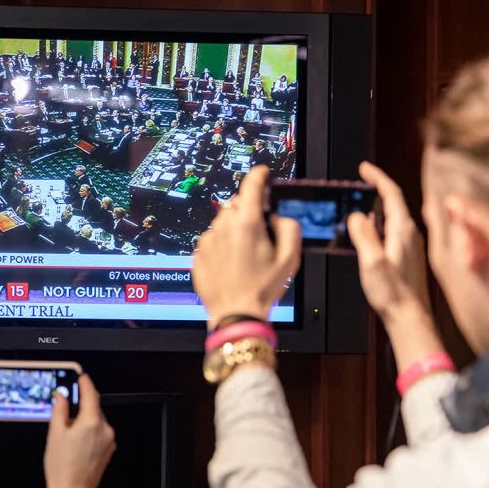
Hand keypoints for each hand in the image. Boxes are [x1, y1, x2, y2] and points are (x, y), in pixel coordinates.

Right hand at [44, 375, 114, 487]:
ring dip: (84, 422)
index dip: (85, 383)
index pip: (91, 394)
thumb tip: (62, 396)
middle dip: (81, 407)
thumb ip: (60, 410)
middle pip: (94, 409)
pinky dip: (89, 432)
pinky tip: (76, 443)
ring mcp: (108, 441)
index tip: (81, 377)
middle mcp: (104, 430)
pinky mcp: (108, 451)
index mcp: (91, 422)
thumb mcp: (55, 434)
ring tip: (68, 435)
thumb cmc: (62, 467)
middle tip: (65, 413)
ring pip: (96, 422)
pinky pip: (99, 434)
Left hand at [192, 165, 301, 329]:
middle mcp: (223, 227)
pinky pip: (211, 240)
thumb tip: (279, 216)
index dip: (259, 175)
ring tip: (245, 254)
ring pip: (222, 222)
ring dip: (233, 229)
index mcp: (247, 224)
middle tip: (260, 232)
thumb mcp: (290, 258)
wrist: (236, 314)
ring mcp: (208, 240)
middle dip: (248, 210)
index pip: (252, 185)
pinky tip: (231, 263)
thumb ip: (290, 228)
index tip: (263, 173)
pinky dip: (221, 245)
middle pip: (236, 204)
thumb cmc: (262, 288)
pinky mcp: (198, 254)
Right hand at [347, 162, 444, 366]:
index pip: (391, 193)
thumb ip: (363, 235)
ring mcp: (411, 247)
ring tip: (358, 208)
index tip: (364, 168)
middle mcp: (410, 235)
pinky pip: (392, 232)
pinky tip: (368, 236)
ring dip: (376, 210)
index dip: (377, 177)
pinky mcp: (408, 258)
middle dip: (375, 191)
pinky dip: (379, 226)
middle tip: (358, 185)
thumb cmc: (394, 294)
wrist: (410, 319)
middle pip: (393, 203)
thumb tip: (356, 216)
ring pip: (393, 218)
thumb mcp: (372, 262)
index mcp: (402, 231)